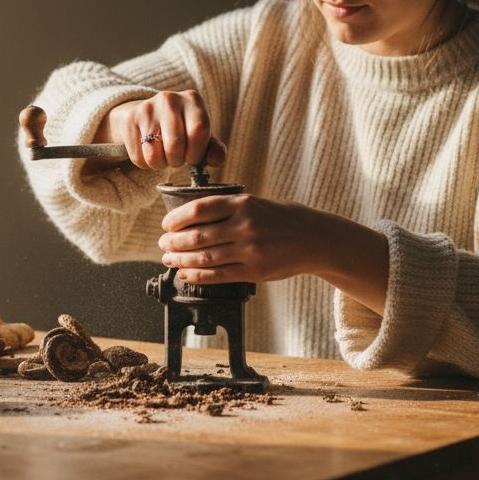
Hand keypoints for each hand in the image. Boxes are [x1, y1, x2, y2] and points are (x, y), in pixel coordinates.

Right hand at [102, 90, 226, 170]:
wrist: (149, 116)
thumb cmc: (182, 129)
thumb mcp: (202, 136)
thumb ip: (214, 149)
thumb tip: (215, 160)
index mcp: (192, 99)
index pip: (199, 130)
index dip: (196, 152)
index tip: (193, 157)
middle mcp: (169, 99)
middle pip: (175, 145)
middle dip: (178, 161)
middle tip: (178, 158)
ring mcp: (147, 109)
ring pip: (154, 155)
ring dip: (161, 164)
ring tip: (164, 155)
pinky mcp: (130, 121)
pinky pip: (138, 157)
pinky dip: (146, 163)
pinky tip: (150, 151)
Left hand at [158, 194, 390, 313]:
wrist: (315, 239)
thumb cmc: (285, 219)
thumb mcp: (258, 203)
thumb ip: (230, 209)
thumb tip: (194, 218)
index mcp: (244, 203)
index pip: (199, 209)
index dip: (176, 219)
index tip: (166, 225)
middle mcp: (245, 225)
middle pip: (197, 235)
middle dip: (174, 242)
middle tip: (163, 246)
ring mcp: (250, 250)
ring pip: (204, 257)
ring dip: (181, 261)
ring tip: (170, 261)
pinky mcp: (254, 271)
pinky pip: (218, 275)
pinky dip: (197, 276)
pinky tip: (186, 275)